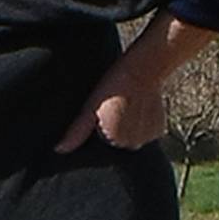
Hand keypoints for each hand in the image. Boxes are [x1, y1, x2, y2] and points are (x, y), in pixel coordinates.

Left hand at [56, 53, 172, 154]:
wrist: (143, 70)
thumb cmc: (114, 85)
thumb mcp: (90, 107)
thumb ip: (77, 131)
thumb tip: (59, 149)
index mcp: (113, 140)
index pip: (102, 143)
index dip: (100, 128)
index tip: (103, 111)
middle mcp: (132, 145)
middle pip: (118, 143)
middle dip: (116, 129)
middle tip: (114, 107)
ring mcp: (147, 138)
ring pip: (132, 138)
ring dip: (130, 127)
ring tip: (127, 106)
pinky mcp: (158, 130)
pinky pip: (146, 132)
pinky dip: (143, 123)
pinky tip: (139, 108)